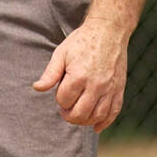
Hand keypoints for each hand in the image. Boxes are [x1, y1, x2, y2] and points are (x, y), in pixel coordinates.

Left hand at [33, 16, 127, 132]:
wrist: (108, 30)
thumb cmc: (82, 41)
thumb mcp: (61, 53)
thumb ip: (50, 73)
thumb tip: (37, 88)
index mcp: (78, 76)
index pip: (64, 101)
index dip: (59, 99)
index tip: (61, 91)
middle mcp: (95, 85)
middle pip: (80, 114)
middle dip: (69, 115)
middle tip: (66, 109)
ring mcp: (109, 88)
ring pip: (97, 116)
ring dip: (85, 121)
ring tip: (79, 113)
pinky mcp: (119, 88)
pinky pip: (114, 112)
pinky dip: (105, 122)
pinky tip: (96, 127)